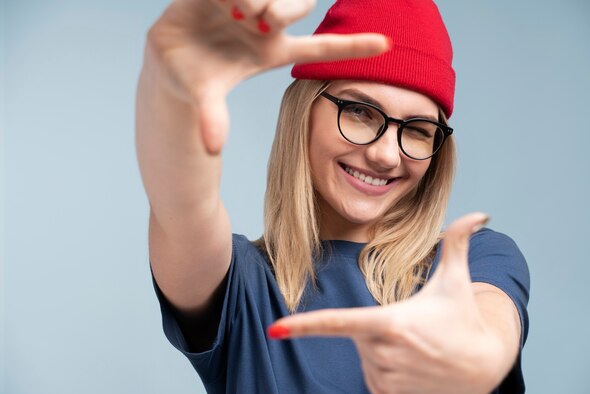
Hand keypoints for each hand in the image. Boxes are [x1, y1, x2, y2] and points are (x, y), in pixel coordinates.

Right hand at [145, 0, 388, 153]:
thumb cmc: (195, 80)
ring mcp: (249, 3)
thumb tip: (211, 148)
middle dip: (282, 10)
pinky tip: (220, 3)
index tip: (387, 45)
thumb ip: (211, 117)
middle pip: (298, 6)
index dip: (353, 46)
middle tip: (256, 20)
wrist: (167, 57)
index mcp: (272, 52)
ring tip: (233, 11)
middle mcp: (267, 25)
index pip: (320, 48)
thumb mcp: (204, 98)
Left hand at [267, 212, 507, 393]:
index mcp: (390, 323)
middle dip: (378, 326)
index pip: (338, 323)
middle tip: (413, 327)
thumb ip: (458, 242)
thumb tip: (480, 213)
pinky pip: (371, 377)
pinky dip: (385, 369)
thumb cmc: (464, 317)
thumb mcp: (458, 279)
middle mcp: (383, 354)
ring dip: (382, 349)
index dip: (304, 325)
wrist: (485, 366)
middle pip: (357, 334)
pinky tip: (413, 365)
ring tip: (417, 347)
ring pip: (364, 356)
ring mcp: (385, 379)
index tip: (275, 330)